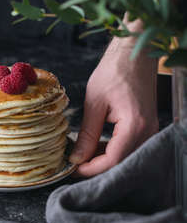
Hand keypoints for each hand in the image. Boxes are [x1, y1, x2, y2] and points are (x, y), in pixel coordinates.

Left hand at [69, 41, 158, 175]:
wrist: (134, 53)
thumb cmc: (115, 71)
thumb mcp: (94, 103)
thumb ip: (87, 134)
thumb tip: (76, 158)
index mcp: (134, 125)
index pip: (112, 161)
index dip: (90, 169)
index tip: (72, 169)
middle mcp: (147, 131)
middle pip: (120, 163)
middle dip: (96, 167)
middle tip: (75, 163)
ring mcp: (150, 129)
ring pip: (126, 157)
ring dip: (104, 159)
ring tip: (82, 153)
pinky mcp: (147, 126)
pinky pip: (130, 146)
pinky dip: (113, 149)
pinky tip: (97, 145)